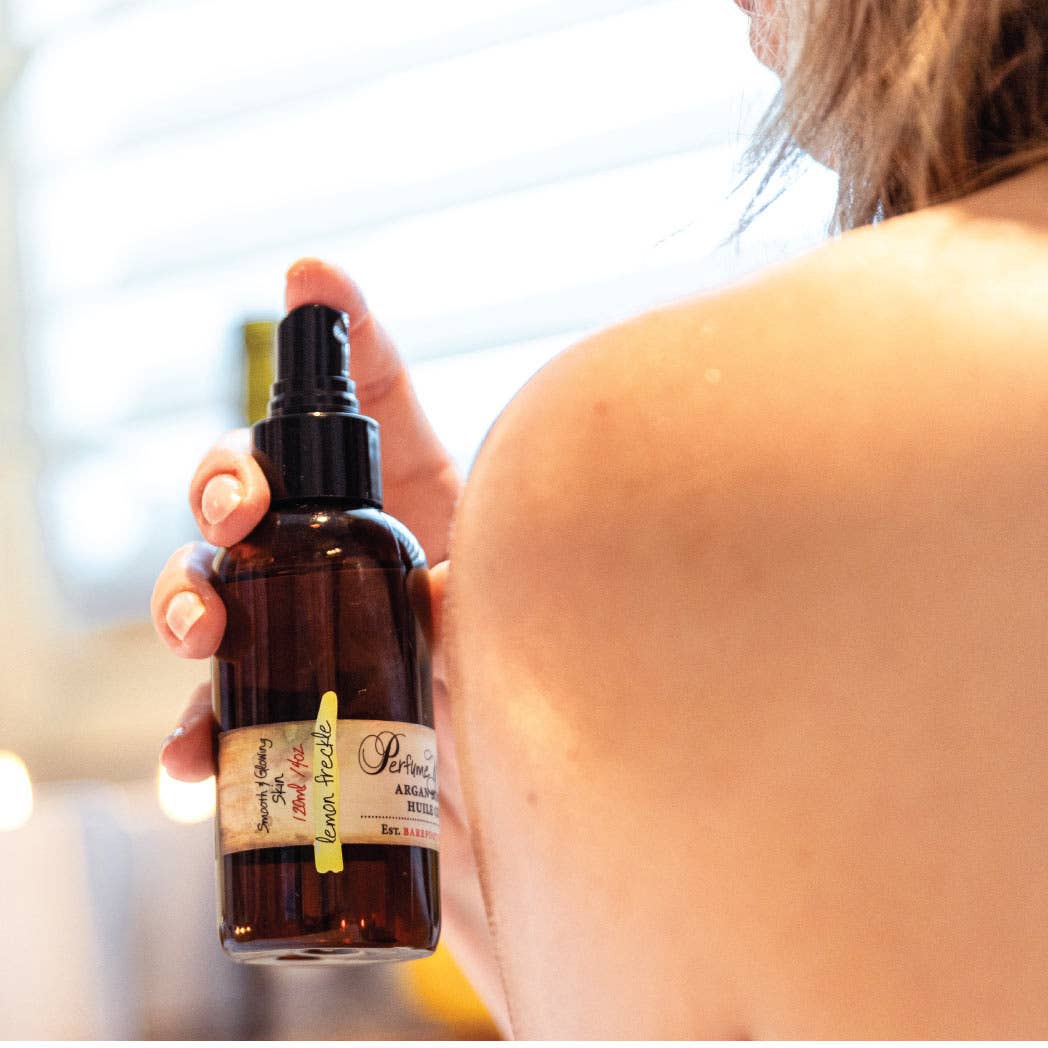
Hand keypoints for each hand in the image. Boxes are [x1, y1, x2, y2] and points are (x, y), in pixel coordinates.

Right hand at [149, 258, 505, 1028]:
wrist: (553, 863)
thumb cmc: (557, 731)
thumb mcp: (522, 634)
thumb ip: (478, 593)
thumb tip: (433, 579)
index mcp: (428, 524)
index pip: (384, 412)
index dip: (347, 339)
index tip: (314, 279)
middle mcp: (364, 575)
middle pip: (269, 494)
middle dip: (230, 483)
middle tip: (241, 511)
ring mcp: (318, 653)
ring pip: (220, 596)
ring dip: (188, 598)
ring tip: (202, 630)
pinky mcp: (293, 737)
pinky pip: (214, 729)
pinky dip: (190, 746)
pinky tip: (195, 769)